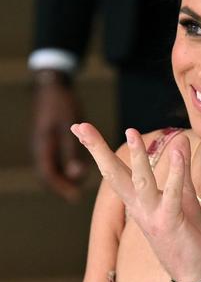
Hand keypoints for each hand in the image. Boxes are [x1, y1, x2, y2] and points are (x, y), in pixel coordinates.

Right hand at [32, 71, 85, 201]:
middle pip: (49, 173)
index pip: (49, 174)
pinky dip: (64, 163)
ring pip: (52, 165)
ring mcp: (43, 142)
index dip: (61, 187)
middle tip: (75, 195)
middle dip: (61, 184)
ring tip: (77, 183)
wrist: (51, 85)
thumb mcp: (68, 126)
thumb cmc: (62, 104)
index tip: (74, 197)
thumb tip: (77, 174)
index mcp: (44, 145)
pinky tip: (78, 165)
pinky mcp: (48, 137)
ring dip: (63, 175)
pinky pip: (55, 156)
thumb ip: (73, 149)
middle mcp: (41, 146)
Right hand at [70, 123, 200, 281]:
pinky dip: (175, 173)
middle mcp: (139, 207)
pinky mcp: (170, 222)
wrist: (195, 271)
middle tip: (80, 125)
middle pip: (113, 174)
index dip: (97, 149)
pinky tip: (178, 152)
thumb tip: (179, 138)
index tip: (79, 127)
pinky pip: (172, 194)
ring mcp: (152, 215)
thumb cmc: (186, 234)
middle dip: (97, 150)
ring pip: (141, 182)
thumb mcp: (182, 196)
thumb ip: (180, 168)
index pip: (114, 171)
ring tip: (131, 131)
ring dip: (137, 157)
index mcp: (138, 201)